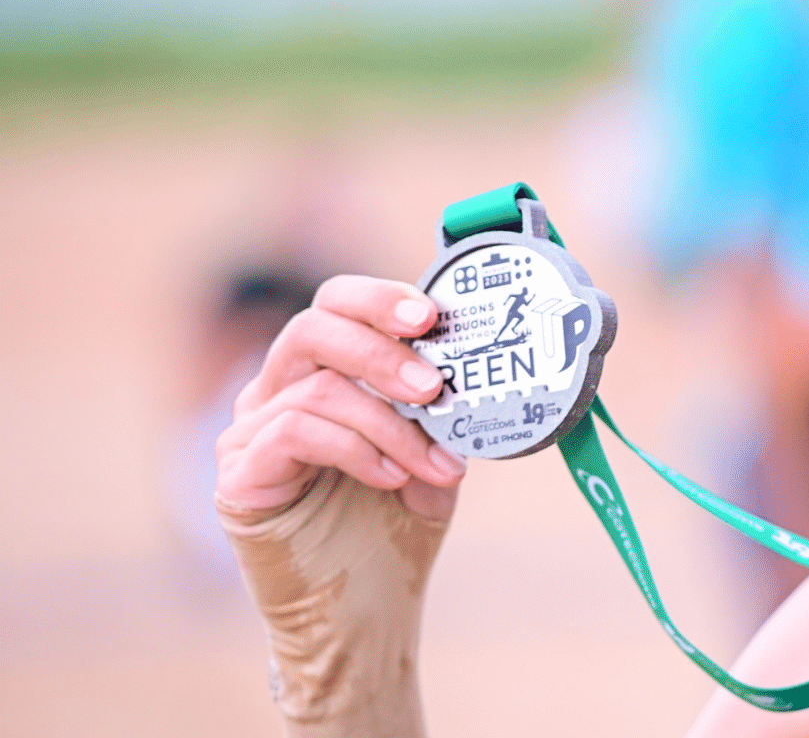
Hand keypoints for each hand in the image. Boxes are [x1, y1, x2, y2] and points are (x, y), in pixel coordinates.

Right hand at [216, 274, 466, 518]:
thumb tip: (473, 381)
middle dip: (381, 351)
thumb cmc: (390, 526)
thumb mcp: (430, 464)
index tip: (430, 317)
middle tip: (432, 387)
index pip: (336, 305)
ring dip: (389, 425)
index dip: (379, 299)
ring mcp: (250, 430)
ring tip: (434, 463)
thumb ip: (440, 421)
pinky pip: (293, 433)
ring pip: (318, 389)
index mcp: (321, 371)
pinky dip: (354, 450)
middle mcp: (277, 389)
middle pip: (313, 327)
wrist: (359, 607)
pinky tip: (390, 478)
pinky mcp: (239, 474)